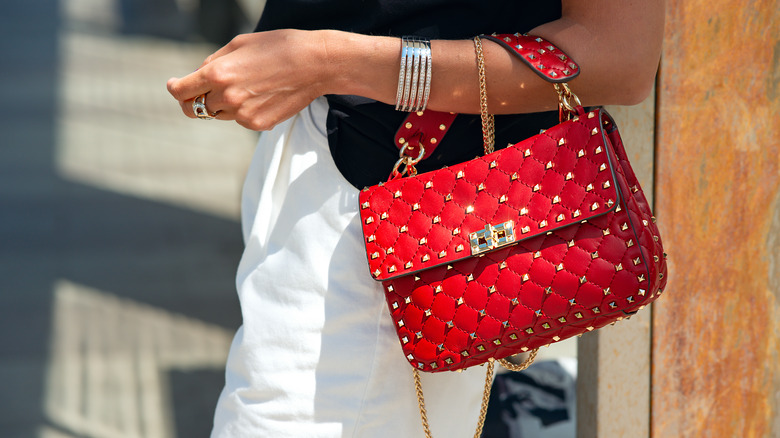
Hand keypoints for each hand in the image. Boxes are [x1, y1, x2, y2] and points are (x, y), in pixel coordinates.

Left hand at [167, 29, 330, 130]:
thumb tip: (199, 76)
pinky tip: (262, 95)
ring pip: (218, 115)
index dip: (174, 88)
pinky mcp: (258, 125)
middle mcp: (226, 97)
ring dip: (221, 104)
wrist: (314, 65)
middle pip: (194, 109)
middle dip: (192, 100)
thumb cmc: (278, 47)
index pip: (180, 91)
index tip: (174, 85)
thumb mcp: (239, 44)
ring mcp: (242, 115)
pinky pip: (240, 120)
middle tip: (197, 94)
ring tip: (244, 87)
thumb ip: (213, 61)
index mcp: (217, 73)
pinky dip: (243, 110)